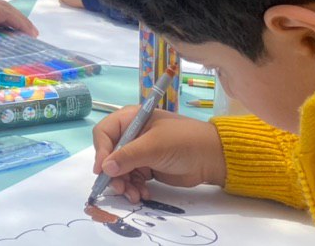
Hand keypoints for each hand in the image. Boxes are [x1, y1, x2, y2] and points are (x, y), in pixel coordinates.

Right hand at [91, 108, 226, 203]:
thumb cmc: (182, 142)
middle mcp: (132, 134)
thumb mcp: (154, 146)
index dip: (101, 151)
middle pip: (110, 154)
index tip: (101, 170)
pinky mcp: (148, 167)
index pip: (105, 133)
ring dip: (124, 184)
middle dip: (113, 173)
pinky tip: (143, 194)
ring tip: (134, 196)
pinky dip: (135, 187)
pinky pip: (133, 178)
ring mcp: (140, 152)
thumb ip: (128, 156)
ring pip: (120, 170)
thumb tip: (104, 168)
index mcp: (130, 119)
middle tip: (119, 188)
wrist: (212, 158)